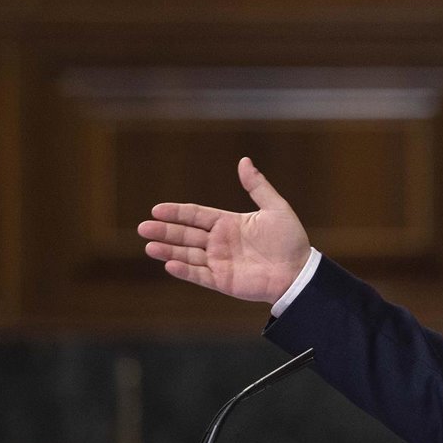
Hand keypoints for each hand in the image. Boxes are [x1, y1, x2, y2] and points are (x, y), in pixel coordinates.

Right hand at [137, 157, 310, 303]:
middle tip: (143, 227)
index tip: (157, 209)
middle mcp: (220, 242)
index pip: (196, 215)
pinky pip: (200, 275)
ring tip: (149, 246)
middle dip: (165, 231)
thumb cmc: (290, 240)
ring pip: (188, 254)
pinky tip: (169, 264)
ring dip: (168, 250)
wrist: (299, 272)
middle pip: (186, 234)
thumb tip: (244, 161)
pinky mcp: (223, 281)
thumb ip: (257, 186)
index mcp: (228, 223)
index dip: (177, 212)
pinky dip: (185, 270)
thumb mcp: (275, 208)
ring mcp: (220, 262)